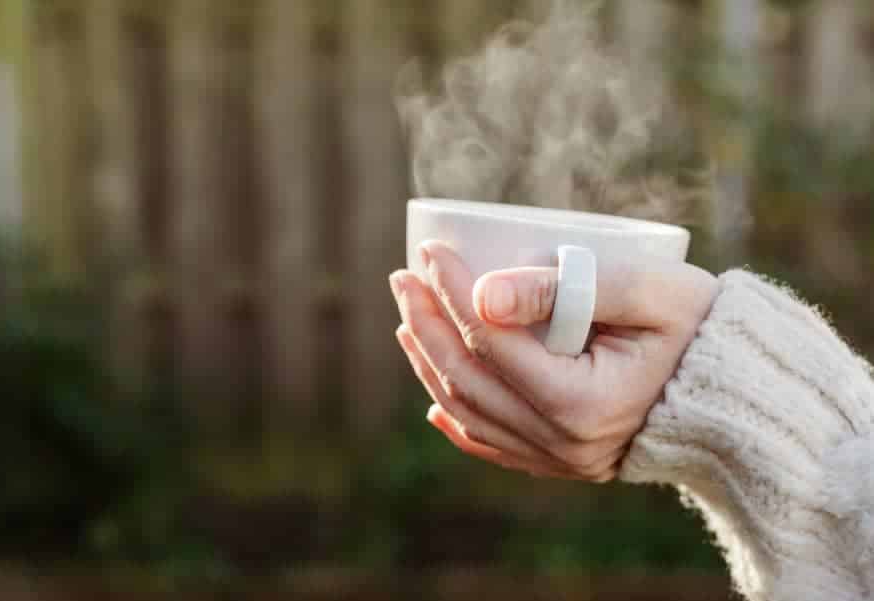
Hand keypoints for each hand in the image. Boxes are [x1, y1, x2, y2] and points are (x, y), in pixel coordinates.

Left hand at [389, 241, 718, 481]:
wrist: (739, 394)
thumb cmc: (701, 329)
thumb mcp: (649, 291)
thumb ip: (568, 287)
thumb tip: (482, 294)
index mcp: (583, 402)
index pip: (491, 340)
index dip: (451, 290)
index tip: (431, 250)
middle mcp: (563, 442)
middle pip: (468, 378)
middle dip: (426, 323)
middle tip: (404, 277)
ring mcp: (560, 459)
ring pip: (470, 411)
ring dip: (431, 362)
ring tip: (409, 318)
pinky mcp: (563, 462)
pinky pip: (494, 445)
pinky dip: (458, 419)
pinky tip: (435, 399)